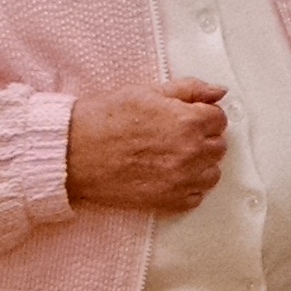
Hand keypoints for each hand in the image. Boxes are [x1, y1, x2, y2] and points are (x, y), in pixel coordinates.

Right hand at [66, 80, 228, 213]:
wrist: (72, 152)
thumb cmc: (104, 118)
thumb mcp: (147, 91)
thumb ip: (189, 90)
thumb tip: (218, 92)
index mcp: (188, 121)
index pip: (219, 119)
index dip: (203, 115)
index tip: (187, 117)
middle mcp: (190, 152)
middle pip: (218, 146)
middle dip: (202, 138)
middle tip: (176, 135)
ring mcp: (180, 179)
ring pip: (211, 173)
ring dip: (199, 164)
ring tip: (173, 157)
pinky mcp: (167, 201)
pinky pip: (195, 196)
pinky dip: (187, 187)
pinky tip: (167, 175)